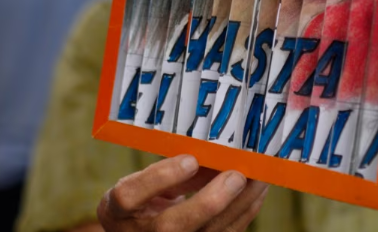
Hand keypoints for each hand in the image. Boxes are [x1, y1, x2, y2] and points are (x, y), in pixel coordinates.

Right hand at [97, 156, 267, 231]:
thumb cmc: (139, 203)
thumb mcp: (139, 183)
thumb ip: (166, 171)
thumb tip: (207, 152)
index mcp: (118, 210)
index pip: (129, 196)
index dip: (160, 177)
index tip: (190, 159)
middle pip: (172, 226)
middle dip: (210, 201)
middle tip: (237, 175)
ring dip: (239, 205)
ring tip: (259, 178)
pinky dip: (244, 213)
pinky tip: (257, 192)